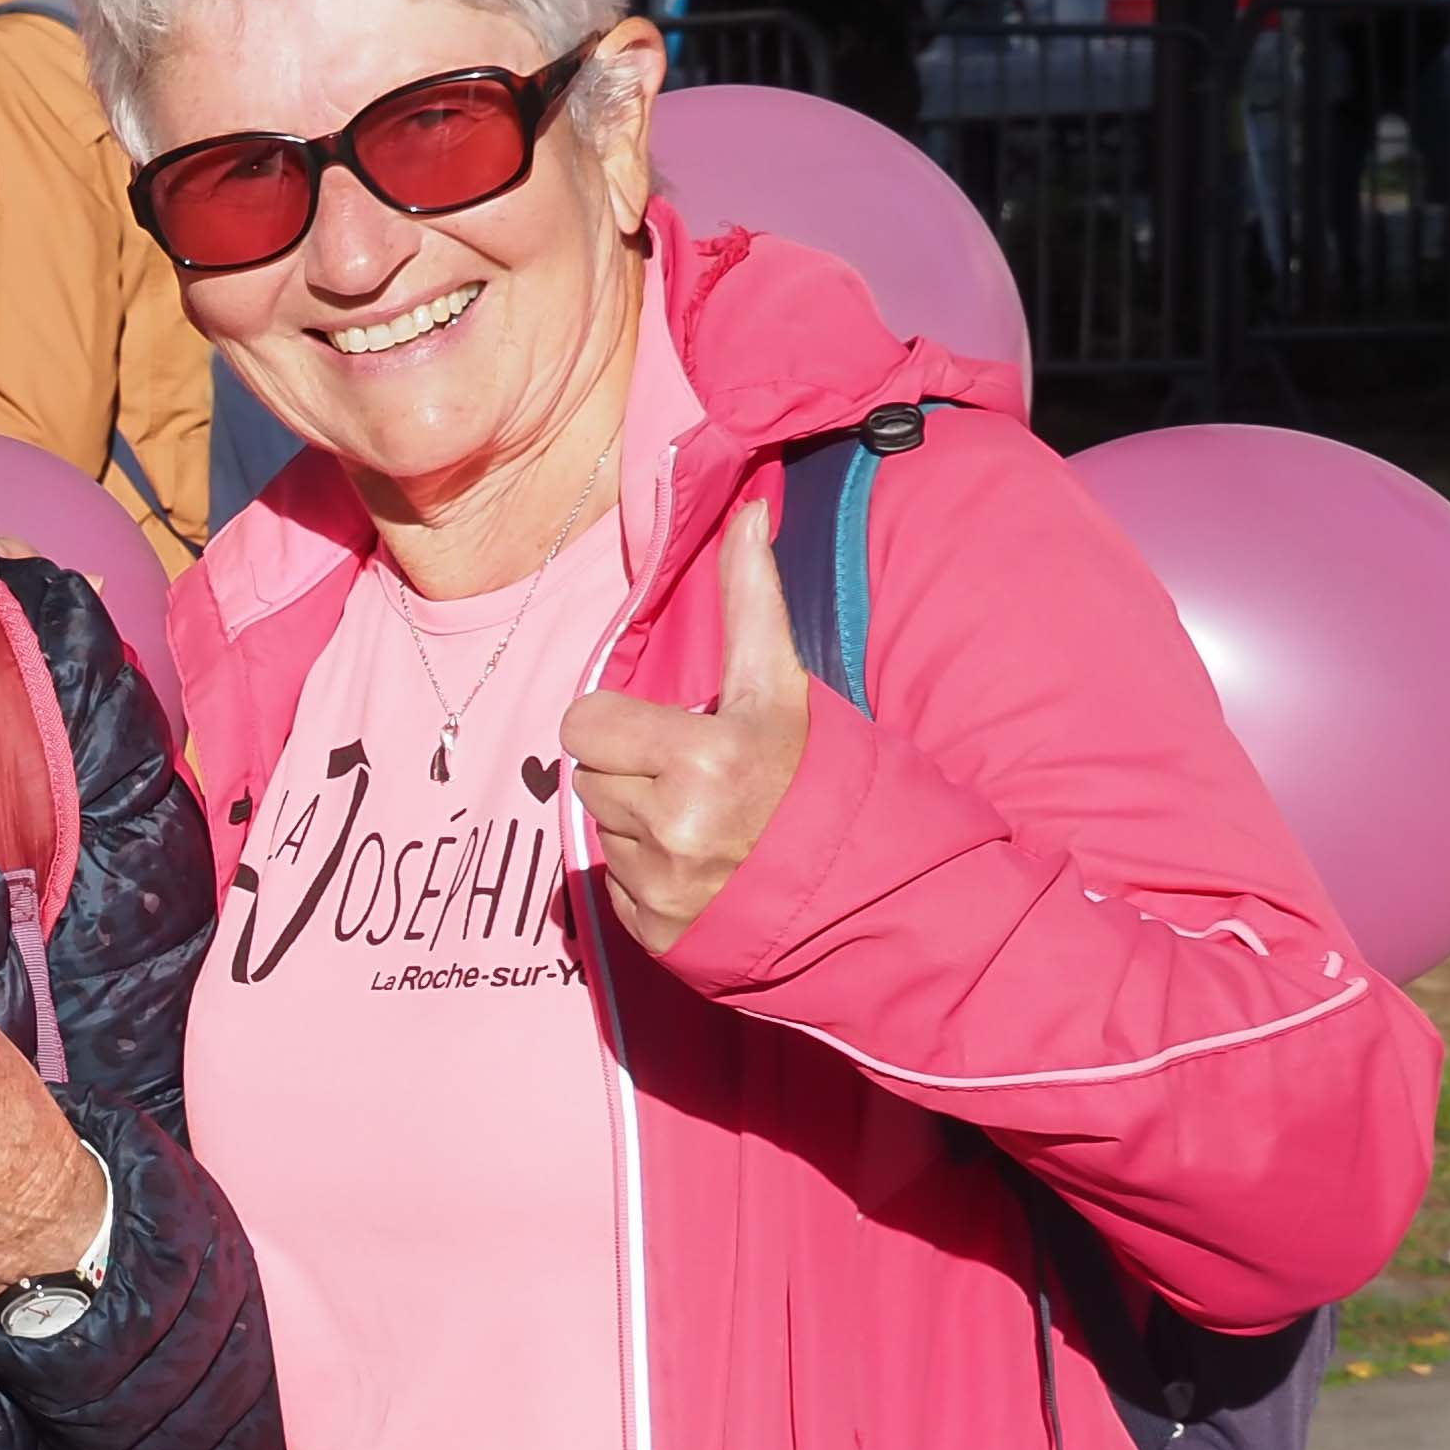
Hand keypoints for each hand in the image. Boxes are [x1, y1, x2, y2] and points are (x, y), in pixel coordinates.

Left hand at [560, 501, 811, 955]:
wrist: (865, 890)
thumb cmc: (818, 774)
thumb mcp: (781, 686)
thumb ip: (751, 600)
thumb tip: (747, 511)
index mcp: (702, 762)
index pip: (583, 726)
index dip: (617, 724)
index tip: (663, 730)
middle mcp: (674, 830)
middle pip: (589, 776)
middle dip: (631, 770)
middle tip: (691, 776)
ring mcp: (661, 889)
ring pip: (599, 828)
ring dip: (636, 821)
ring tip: (703, 821)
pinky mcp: (652, 937)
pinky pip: (610, 886)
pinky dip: (643, 874)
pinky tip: (697, 866)